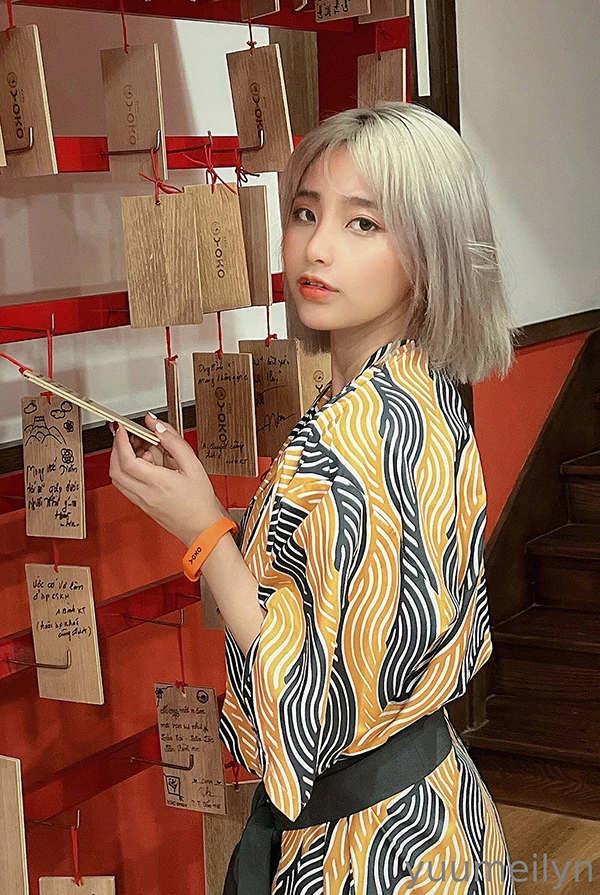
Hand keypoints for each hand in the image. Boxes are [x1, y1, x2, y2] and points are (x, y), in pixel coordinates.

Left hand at [109, 413, 223, 546]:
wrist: (203, 527)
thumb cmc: (201, 501)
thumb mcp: (193, 465)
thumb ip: (173, 442)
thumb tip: (157, 426)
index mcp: (158, 483)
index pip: (127, 460)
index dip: (121, 442)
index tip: (124, 429)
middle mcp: (145, 494)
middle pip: (116, 469)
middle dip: (116, 448)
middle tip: (125, 436)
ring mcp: (141, 502)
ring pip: (117, 479)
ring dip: (119, 460)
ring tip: (136, 450)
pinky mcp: (142, 505)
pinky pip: (125, 486)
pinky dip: (125, 472)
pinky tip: (142, 466)